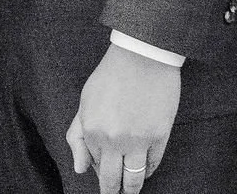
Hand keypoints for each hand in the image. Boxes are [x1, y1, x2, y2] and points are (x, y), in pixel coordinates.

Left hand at [65, 43, 181, 193]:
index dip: (98, 170)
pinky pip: (153, 164)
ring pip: (134, 180)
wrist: (142, 56)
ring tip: (131, 191)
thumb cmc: (111, 75)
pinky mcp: (159, 136)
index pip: (94, 166)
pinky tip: (145, 170)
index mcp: (92, 131)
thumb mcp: (85, 102)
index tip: (103, 169)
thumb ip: (77, 137)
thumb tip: (81, 169)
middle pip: (112, 181)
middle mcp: (114, 140)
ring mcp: (138, 140)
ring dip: (132, 189)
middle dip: (112, 191)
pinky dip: (148, 171)